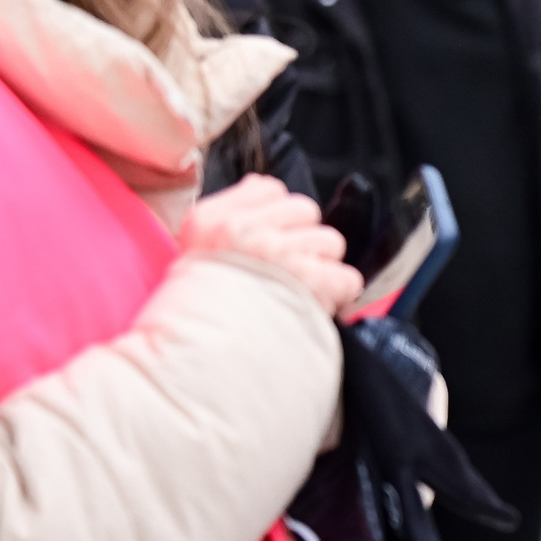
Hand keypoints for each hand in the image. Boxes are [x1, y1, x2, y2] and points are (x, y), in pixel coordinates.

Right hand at [180, 174, 360, 315]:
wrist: (196, 356)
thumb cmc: (197, 303)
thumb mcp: (195, 244)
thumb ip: (231, 206)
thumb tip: (262, 183)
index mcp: (215, 220)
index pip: (272, 190)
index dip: (278, 216)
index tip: (269, 239)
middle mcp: (248, 233)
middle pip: (307, 212)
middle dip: (303, 239)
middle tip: (286, 269)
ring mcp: (280, 257)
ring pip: (330, 242)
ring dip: (321, 267)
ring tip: (298, 290)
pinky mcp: (309, 284)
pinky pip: (346, 277)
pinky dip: (338, 293)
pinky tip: (316, 304)